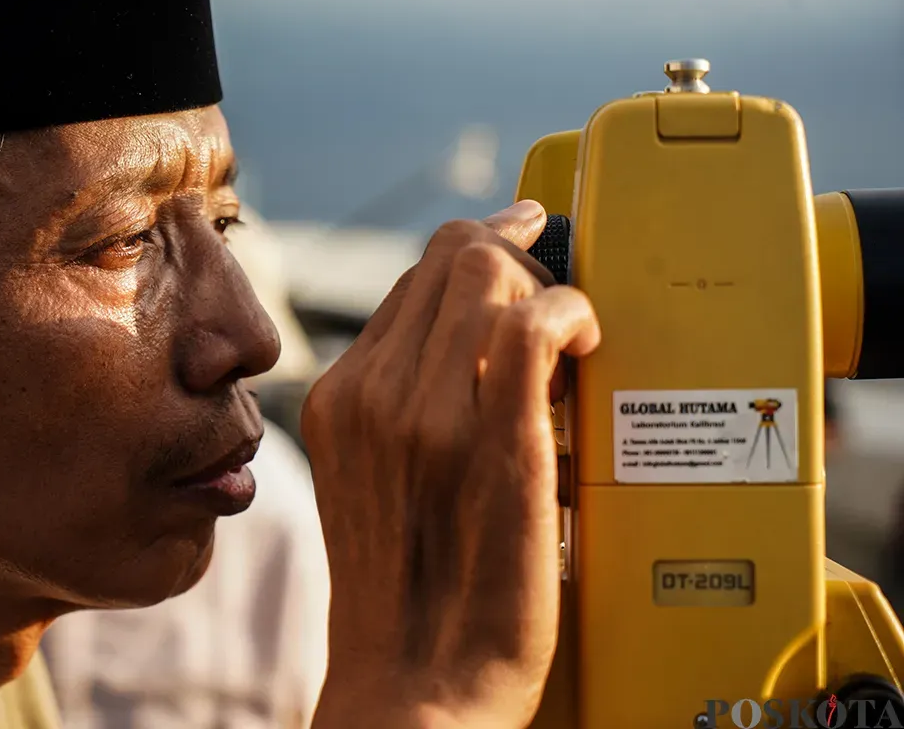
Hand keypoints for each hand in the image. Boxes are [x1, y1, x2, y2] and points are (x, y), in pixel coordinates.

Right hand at [302, 200, 600, 728]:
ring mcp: (428, 417)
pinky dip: (570, 311)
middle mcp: (373, 395)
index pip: (413, 278)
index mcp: (340, 400)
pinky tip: (584, 341)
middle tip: (551, 293)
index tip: (516, 240)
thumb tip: (464, 349)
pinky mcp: (495, 445)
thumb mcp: (369, 484)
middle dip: (515, 255)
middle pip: (451, 256)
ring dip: (544, 287)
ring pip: (488, 275)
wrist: (417, 686)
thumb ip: (398, 410)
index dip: (476, 250)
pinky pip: (532, 324)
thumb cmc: (406, 596)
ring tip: (569, 338)